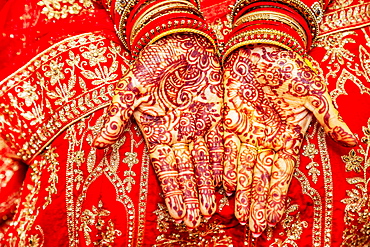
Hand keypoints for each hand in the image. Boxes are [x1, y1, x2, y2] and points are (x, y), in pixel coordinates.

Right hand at [93, 33, 222, 227]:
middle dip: (191, 197)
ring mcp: (198, 128)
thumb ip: (117, 116)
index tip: (177, 215)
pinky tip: (225, 182)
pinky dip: (222, 162)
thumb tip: (98, 142)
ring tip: (211, 210)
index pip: (165, 169)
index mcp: (158, 133)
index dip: (172, 192)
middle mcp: (179, 135)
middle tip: (196, 222)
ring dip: (207, 186)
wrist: (177, 43)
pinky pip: (220, 144)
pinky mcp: (216, 117)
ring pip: (204, 163)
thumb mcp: (130, 89)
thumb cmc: (151, 64)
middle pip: (187, 172)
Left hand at [222, 44, 356, 235]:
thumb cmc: (290, 69)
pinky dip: (225, 167)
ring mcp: (247, 133)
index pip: (282, 174)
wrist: (262, 48)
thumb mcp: (313, 93)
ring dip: (242, 192)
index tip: (272, 220)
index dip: (277, 197)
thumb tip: (352, 139)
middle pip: (261, 179)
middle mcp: (266, 141)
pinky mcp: (229, 122)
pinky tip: (226, 186)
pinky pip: (226, 149)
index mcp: (287, 137)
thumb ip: (328, 118)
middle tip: (253, 229)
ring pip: (243, 169)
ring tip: (239, 216)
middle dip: (258, 203)